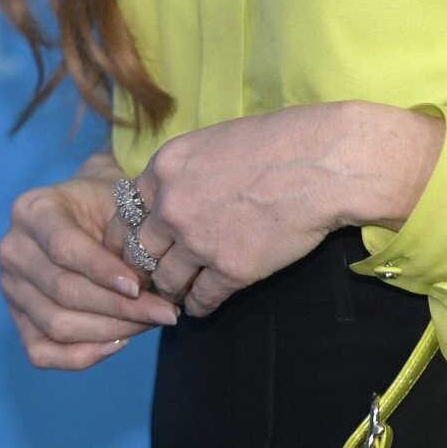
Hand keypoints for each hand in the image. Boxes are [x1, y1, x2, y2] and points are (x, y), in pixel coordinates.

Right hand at [0, 155, 180, 368]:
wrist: (85, 212)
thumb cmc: (106, 204)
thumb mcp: (117, 200)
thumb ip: (129, 232)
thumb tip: (152, 278)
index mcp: (31, 211)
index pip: (63, 247)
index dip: (102, 271)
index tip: (140, 287)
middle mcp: (13, 250)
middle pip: (63, 291)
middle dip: (119, 307)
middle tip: (164, 312)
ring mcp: (10, 289)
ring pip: (57, 325)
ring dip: (110, 330)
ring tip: (150, 322)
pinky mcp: (17, 320)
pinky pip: (43, 352)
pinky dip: (83, 355)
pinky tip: (119, 341)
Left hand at [101, 105, 356, 318]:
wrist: (321, 163)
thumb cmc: (276, 141)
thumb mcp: (212, 141)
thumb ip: (183, 171)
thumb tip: (171, 193)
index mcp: (164, 169)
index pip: (125, 213)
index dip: (131, 233)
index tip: (140, 245)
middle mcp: (171, 207)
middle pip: (139, 251)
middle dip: (144, 266)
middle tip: (153, 275)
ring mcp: (199, 242)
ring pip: (166, 281)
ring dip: (172, 289)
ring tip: (179, 293)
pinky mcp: (231, 270)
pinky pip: (201, 300)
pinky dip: (198, 306)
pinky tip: (201, 305)